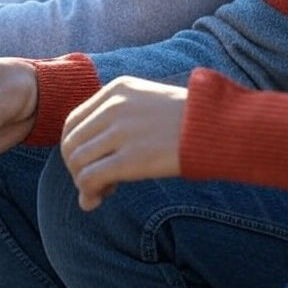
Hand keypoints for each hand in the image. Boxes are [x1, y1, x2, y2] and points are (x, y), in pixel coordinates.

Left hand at [61, 76, 186, 210]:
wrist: (217, 126)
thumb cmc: (187, 122)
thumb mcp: (147, 106)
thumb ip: (116, 128)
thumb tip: (87, 172)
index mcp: (116, 89)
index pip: (73, 122)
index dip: (75, 147)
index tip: (93, 163)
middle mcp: (114, 106)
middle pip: (70, 143)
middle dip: (77, 168)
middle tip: (96, 182)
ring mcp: (122, 131)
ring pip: (76, 162)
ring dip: (82, 182)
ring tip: (102, 191)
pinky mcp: (131, 158)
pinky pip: (90, 178)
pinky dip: (88, 192)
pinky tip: (100, 198)